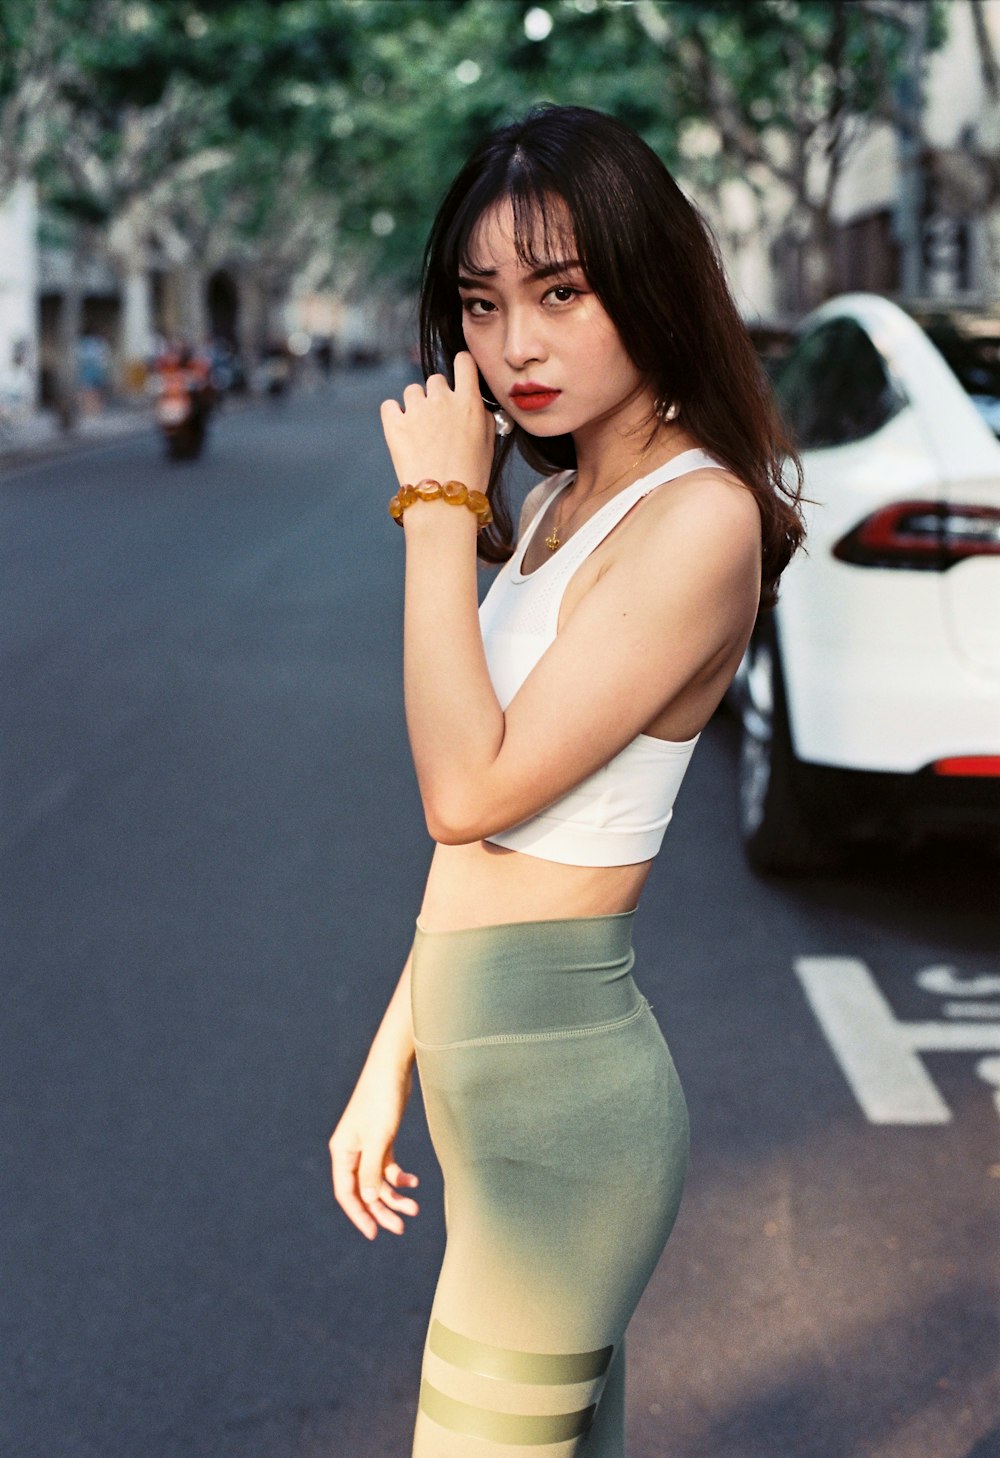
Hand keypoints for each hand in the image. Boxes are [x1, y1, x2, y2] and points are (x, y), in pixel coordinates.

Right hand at [329, 1065, 419, 1239]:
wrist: (393, 1067)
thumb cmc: (382, 1100)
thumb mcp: (379, 1138)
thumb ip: (373, 1170)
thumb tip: (369, 1200)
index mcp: (342, 1151)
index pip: (346, 1193)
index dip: (359, 1215)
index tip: (374, 1234)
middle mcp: (351, 1151)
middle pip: (364, 1191)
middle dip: (381, 1210)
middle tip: (401, 1227)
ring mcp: (367, 1146)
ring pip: (378, 1181)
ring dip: (394, 1196)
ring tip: (415, 1209)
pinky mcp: (382, 1138)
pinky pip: (388, 1167)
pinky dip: (400, 1177)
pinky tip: (414, 1182)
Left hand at [380, 350, 493, 491]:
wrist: (443, 502)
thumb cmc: (471, 477)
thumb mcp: (489, 444)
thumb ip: (483, 416)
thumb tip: (476, 403)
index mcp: (469, 402)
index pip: (463, 361)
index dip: (461, 367)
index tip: (459, 378)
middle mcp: (442, 399)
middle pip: (436, 379)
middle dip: (437, 396)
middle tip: (438, 421)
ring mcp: (416, 410)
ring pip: (412, 391)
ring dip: (415, 405)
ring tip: (420, 432)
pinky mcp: (393, 424)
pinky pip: (389, 406)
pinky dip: (394, 415)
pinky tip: (402, 431)